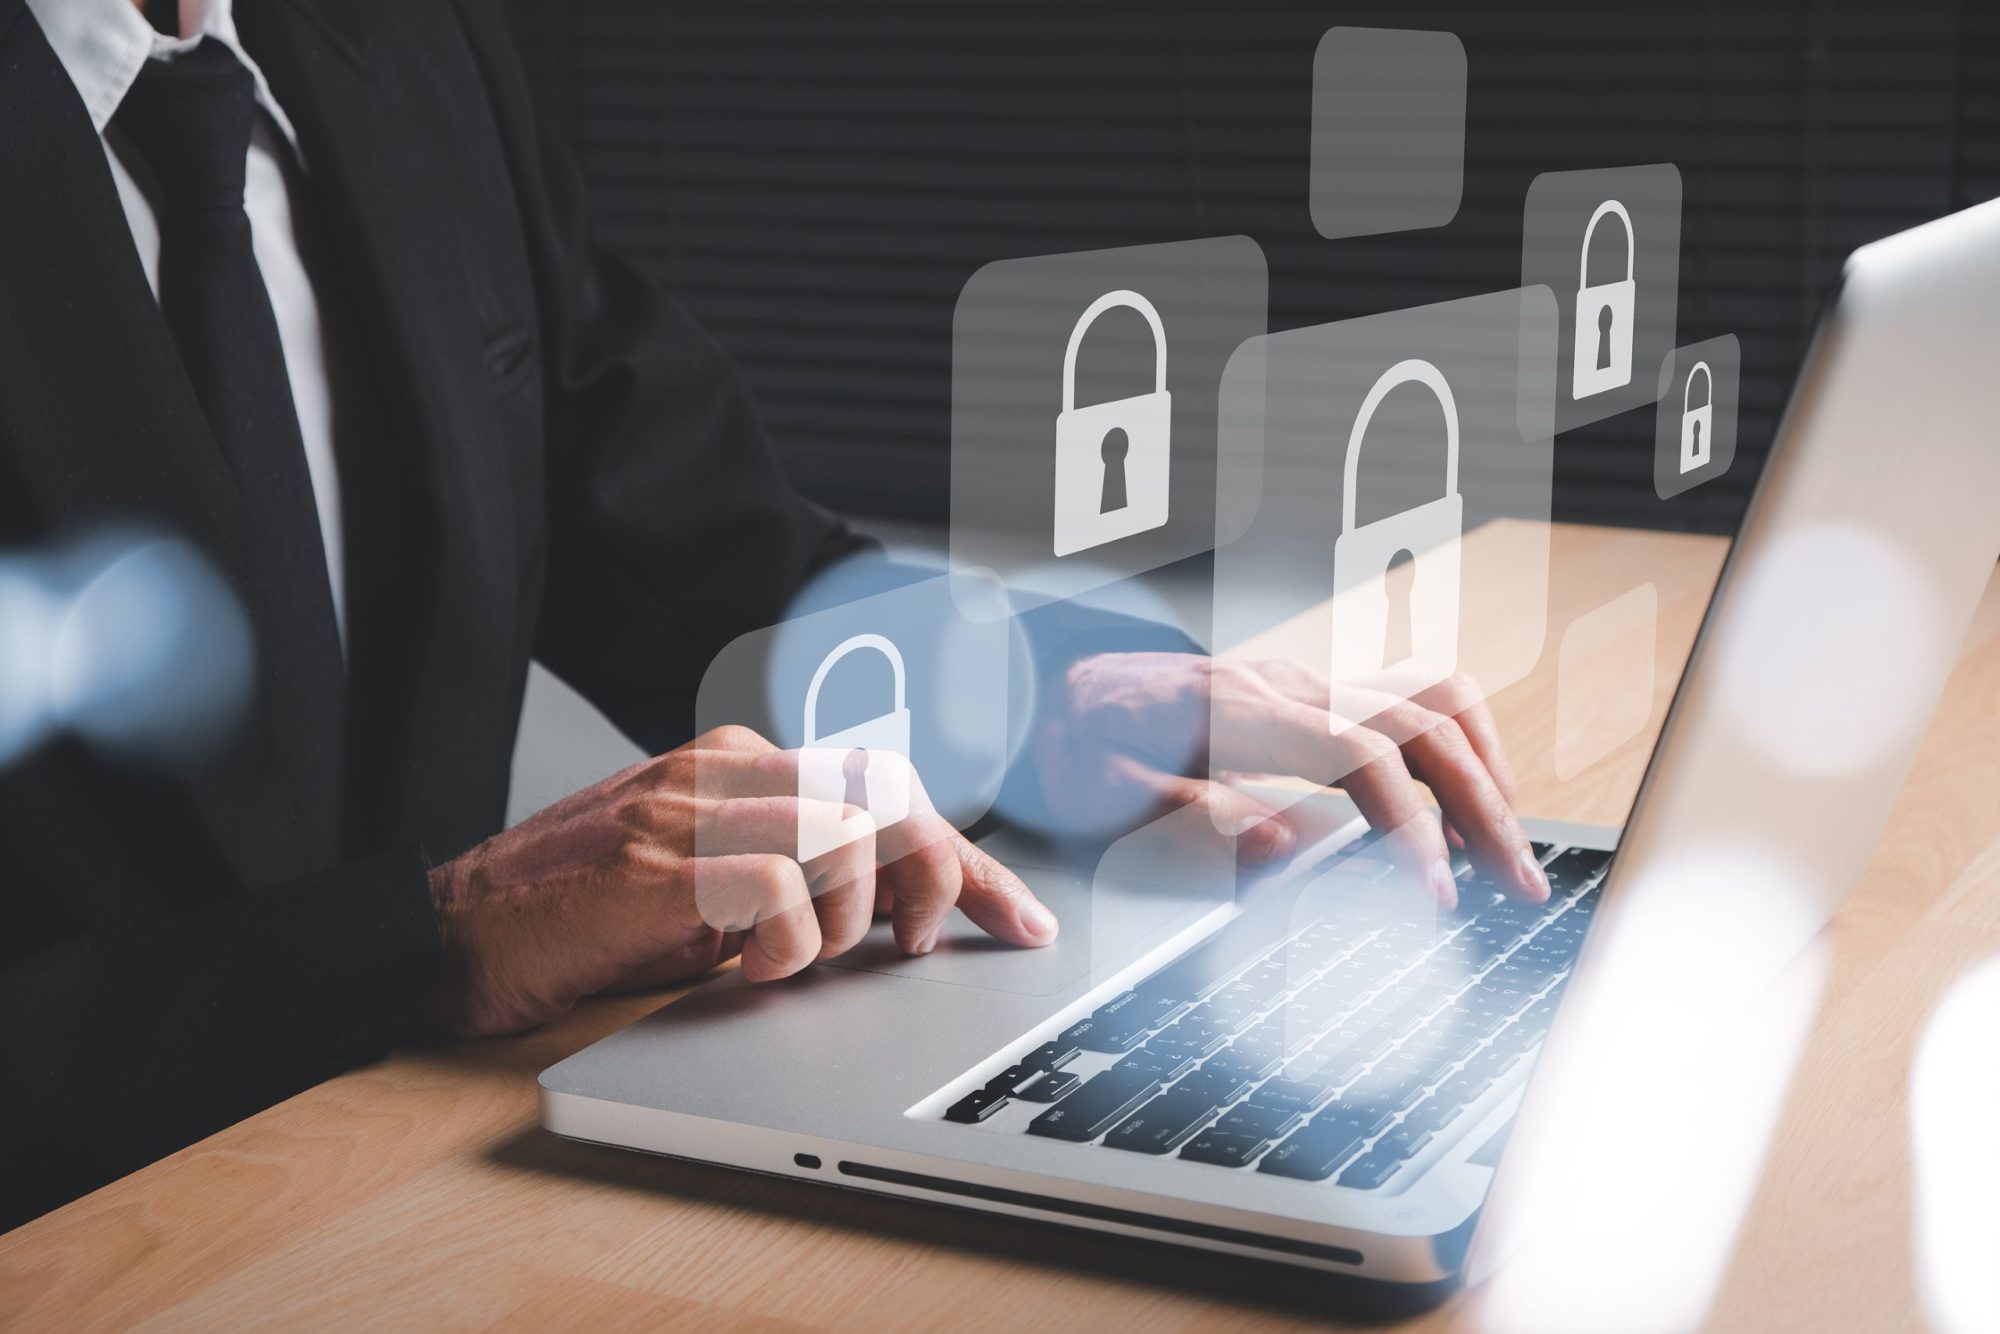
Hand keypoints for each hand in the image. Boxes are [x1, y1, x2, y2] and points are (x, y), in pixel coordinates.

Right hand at [427, 725, 1056, 1036]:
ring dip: (852, 914)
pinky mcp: (656, 860)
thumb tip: (894, 922)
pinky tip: (754, 967)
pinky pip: (777, 883)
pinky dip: (790, 939)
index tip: (1017, 916)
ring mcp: (689, 807)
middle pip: (887, 795)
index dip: (967, 859)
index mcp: (742, 765)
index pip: (887, 789)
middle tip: (920, 947)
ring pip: (844, 830)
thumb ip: (791, 881)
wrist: (453, 932)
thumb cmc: (581, 918)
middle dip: (938, 875)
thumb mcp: (707, 889)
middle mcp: (724, 769)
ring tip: (804, 959)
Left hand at [1034, 653, 1547, 908]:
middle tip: (1518, 885)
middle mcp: (1287, 683)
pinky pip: (1412, 702)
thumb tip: (1286, 847)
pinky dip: (1458, 751)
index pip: (1359, 753)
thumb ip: (1195, 818)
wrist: (1054, 683)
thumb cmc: (1077, 742)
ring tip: (1505, 848)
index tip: (1434, 893)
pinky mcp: (1315, 694)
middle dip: (1483, 805)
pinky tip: (1464, 809)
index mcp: (1237, 708)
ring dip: (1486, 770)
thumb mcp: (1108, 797)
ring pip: (1434, 700)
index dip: (1409, 823)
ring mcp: (1308, 681)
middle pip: (1422, 724)